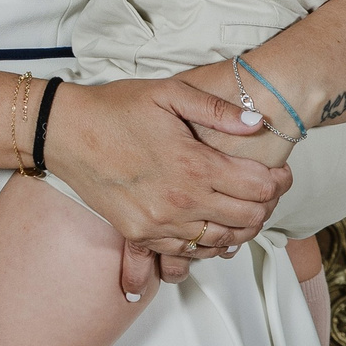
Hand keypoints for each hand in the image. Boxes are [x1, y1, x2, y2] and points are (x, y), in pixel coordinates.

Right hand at [42, 76, 290, 292]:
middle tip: (266, 190)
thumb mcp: (168, 93)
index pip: (258, 187)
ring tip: (242, 207)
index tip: (280, 172)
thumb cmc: (115, 108)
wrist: (64, 132)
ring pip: (222, 241)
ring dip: (241, 227)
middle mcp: (181, 202)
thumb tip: (256, 123)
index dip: (279, 181)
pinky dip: (209, 243)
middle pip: (248, 219)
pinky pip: (188, 252)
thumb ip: (216, 109)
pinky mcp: (140, 234)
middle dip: (266, 205)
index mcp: (193, 165)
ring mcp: (160, 224)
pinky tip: (212, 225)